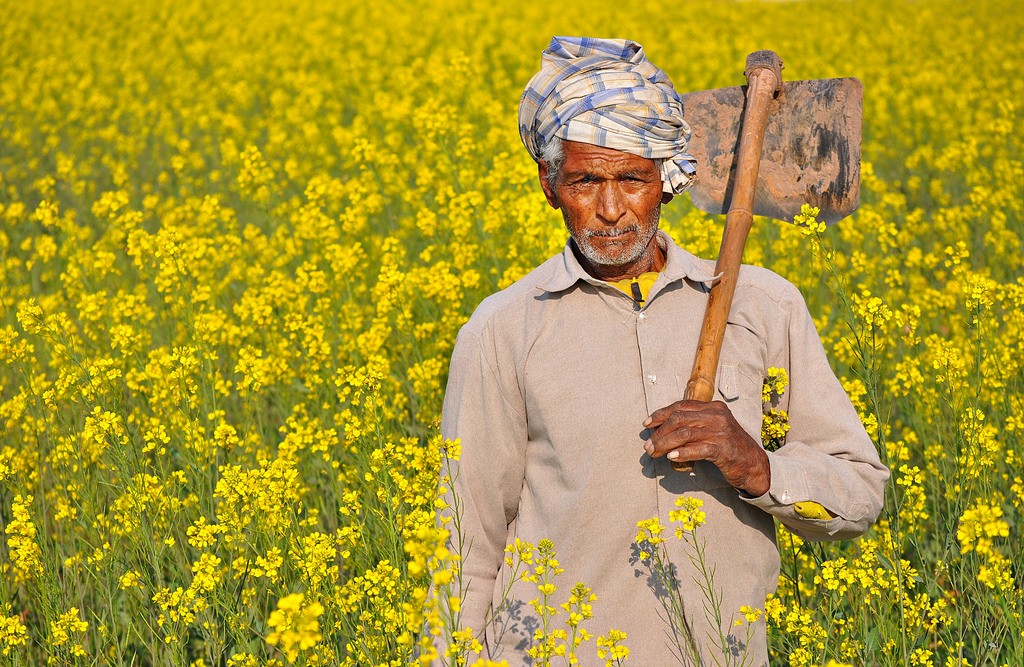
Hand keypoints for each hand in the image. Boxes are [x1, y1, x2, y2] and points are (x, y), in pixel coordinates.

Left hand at [643, 400, 770, 495]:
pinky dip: (682, 453)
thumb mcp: (712, 430)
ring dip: (665, 444)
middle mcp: (717, 416)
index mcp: (713, 407)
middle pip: (679, 419)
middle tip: (648, 446)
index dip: (660, 414)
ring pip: (685, 433)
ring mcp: (721, 431)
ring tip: (654, 453)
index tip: (647, 425)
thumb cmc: (729, 448)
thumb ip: (693, 425)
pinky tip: (671, 457)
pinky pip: (698, 449)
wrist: (754, 465)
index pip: (680, 406)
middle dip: (659, 432)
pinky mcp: (724, 449)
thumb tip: (661, 430)